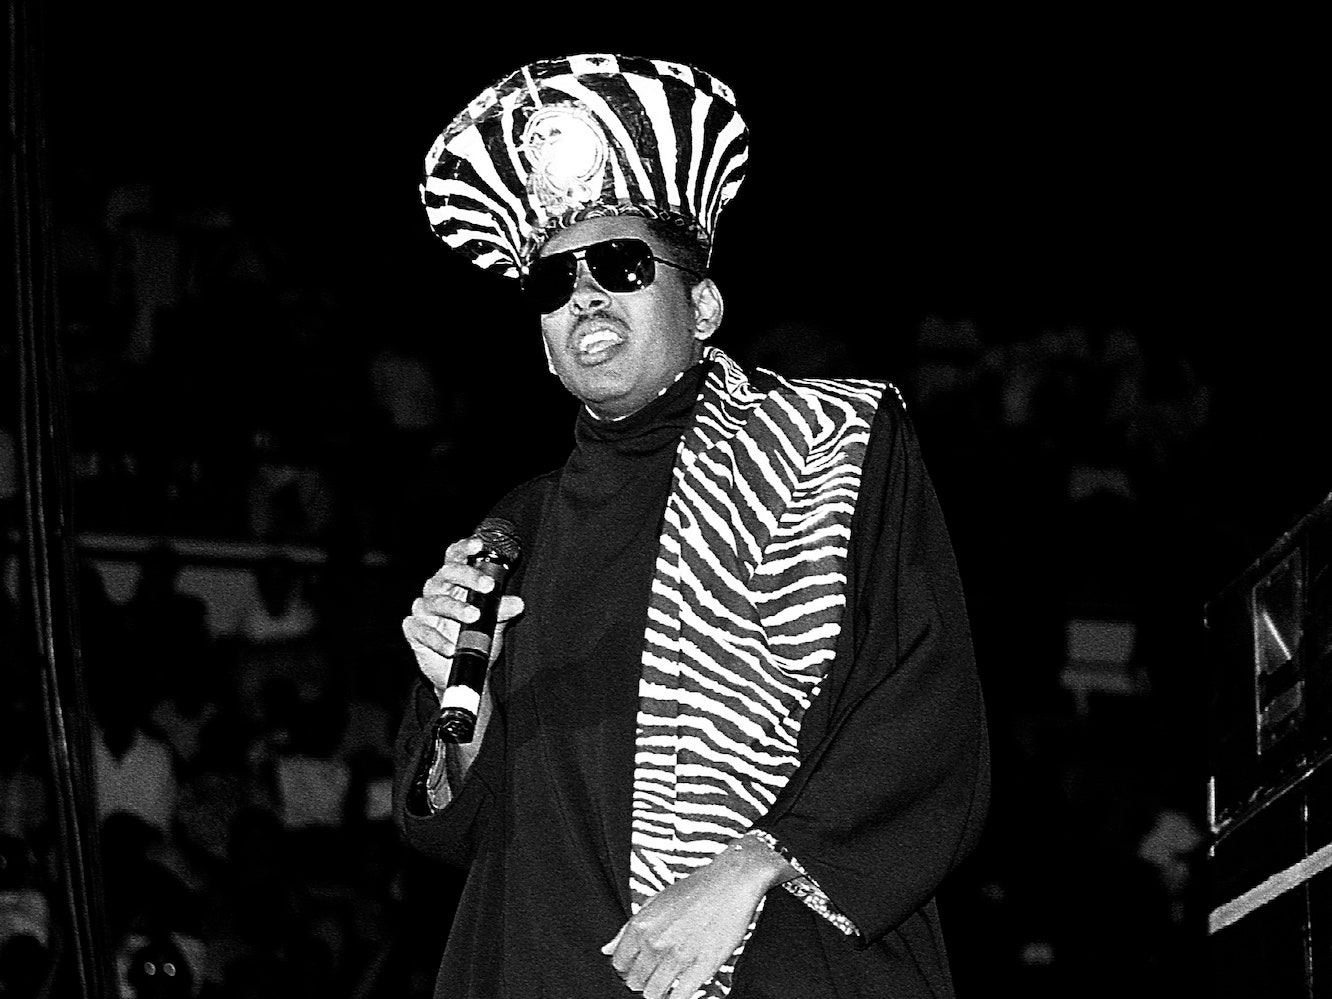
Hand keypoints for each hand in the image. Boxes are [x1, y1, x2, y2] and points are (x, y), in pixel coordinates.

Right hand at [401, 535, 524, 692]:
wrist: (459, 670)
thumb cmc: (474, 637)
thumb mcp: (493, 624)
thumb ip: (501, 611)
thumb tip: (518, 603)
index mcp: (454, 582)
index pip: (456, 557)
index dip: (465, 548)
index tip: (478, 544)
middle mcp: (437, 590)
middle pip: (447, 574)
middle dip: (468, 577)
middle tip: (487, 586)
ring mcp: (423, 609)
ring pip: (436, 602)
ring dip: (456, 609)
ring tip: (474, 617)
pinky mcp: (413, 629)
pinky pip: (424, 631)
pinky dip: (438, 640)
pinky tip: (452, 647)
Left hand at [601, 838, 792, 998]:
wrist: (730, 882)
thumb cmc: (694, 890)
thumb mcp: (654, 902)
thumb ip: (627, 929)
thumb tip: (607, 949)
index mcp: (640, 926)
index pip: (619, 963)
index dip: (627, 968)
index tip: (636, 968)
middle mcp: (655, 943)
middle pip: (634, 981)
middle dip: (641, 981)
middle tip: (654, 974)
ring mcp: (677, 957)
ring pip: (653, 992)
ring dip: (658, 991)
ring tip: (667, 983)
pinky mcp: (701, 967)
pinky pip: (680, 996)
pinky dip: (677, 998)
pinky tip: (680, 991)